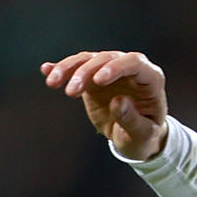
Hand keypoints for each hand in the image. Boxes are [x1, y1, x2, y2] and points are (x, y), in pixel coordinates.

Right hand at [41, 50, 169, 160]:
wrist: (134, 138)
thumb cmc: (144, 136)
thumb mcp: (142, 135)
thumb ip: (132, 119)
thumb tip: (118, 101)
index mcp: (150, 79)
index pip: (134, 62)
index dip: (116, 67)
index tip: (98, 80)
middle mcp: (130, 70)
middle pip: (106, 59)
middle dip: (86, 71)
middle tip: (70, 92)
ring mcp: (110, 71)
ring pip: (87, 59)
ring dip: (68, 68)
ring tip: (53, 83)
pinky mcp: (92, 78)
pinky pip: (76, 68)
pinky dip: (61, 68)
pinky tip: (46, 70)